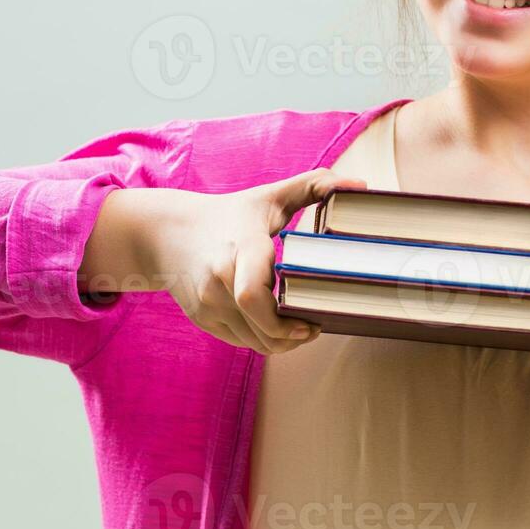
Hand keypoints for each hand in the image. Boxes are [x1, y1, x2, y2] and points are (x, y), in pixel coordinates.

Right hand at [139, 168, 367, 354]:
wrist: (169, 234)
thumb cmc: (231, 214)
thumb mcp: (270, 196)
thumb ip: (314, 185)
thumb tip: (360, 186)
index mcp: (240, 249)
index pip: (252, 294)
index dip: (283, 317)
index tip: (313, 319)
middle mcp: (219, 281)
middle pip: (260, 328)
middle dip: (293, 336)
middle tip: (316, 327)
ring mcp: (208, 304)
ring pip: (253, 342)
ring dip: (282, 342)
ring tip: (303, 328)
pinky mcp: (203, 320)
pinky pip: (241, 342)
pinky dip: (264, 341)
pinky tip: (279, 327)